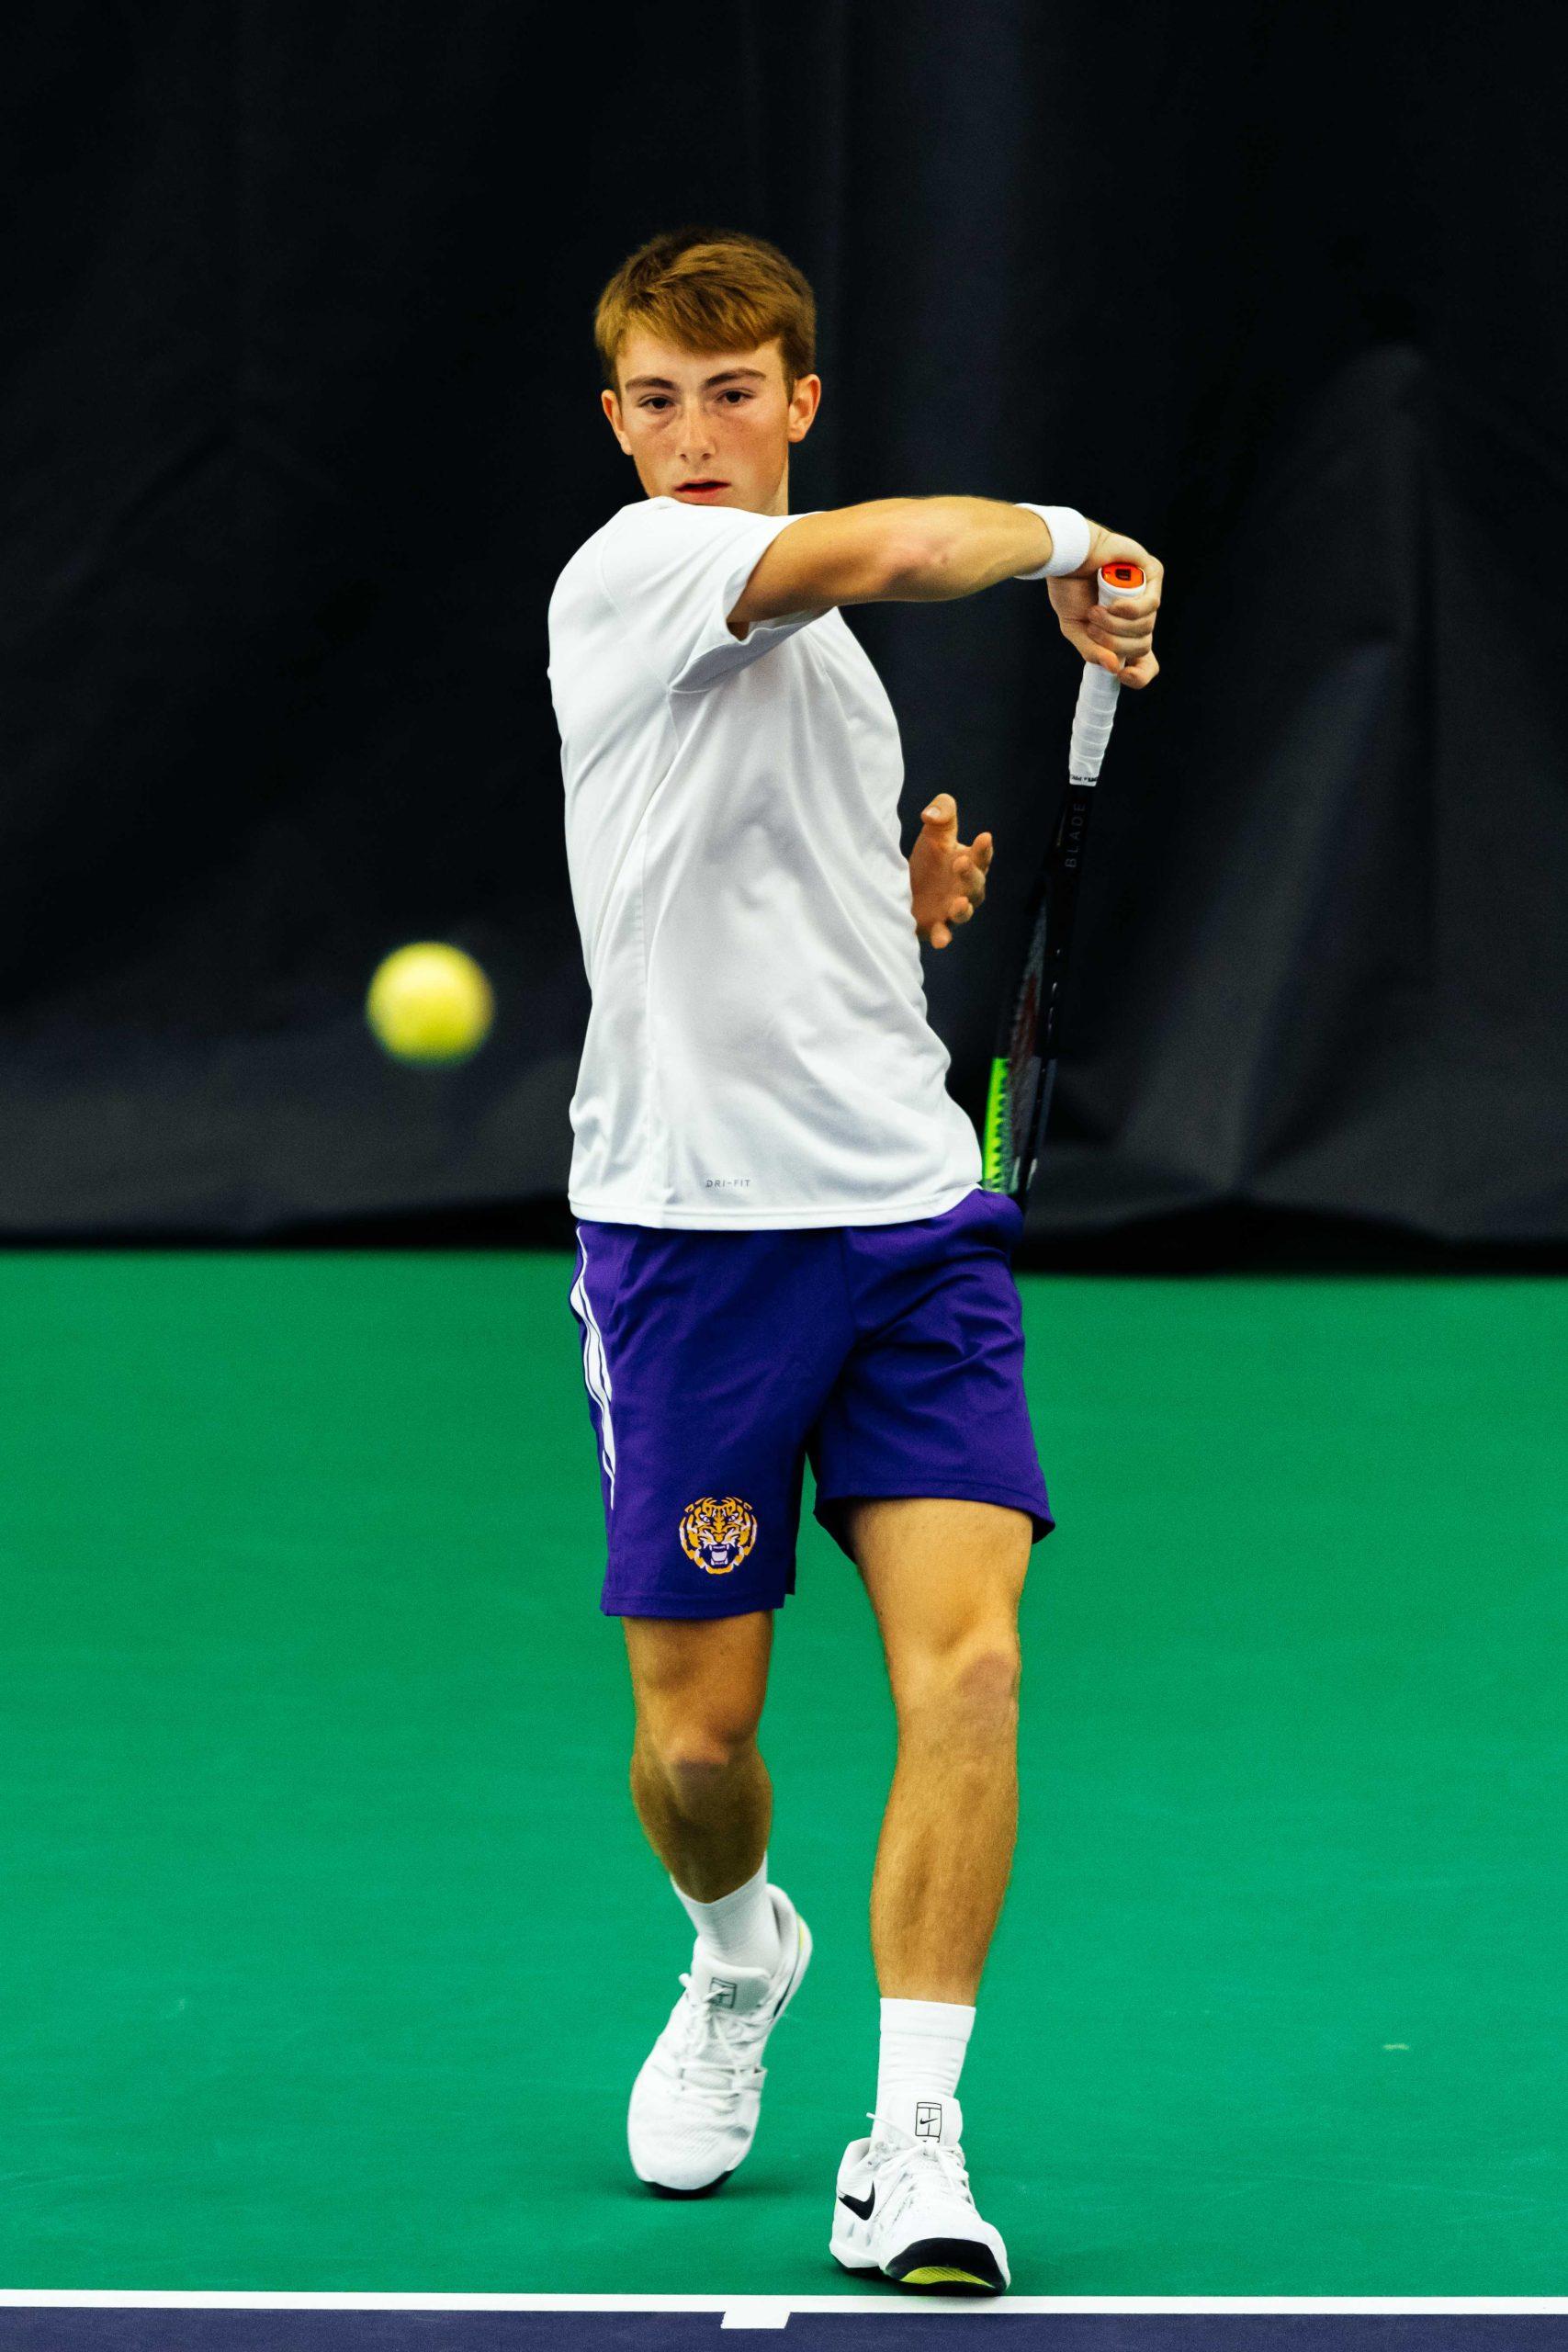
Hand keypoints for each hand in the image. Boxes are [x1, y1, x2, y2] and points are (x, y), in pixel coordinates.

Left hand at [909, 794, 992, 948]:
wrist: (904, 888)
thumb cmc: (928, 859)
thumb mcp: (933, 832)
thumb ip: (941, 813)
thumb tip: (931, 814)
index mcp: (970, 863)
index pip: (981, 856)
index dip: (983, 848)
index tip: (984, 837)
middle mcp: (966, 888)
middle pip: (975, 884)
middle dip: (970, 875)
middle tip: (961, 862)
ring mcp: (952, 909)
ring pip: (964, 912)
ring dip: (964, 909)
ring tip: (959, 903)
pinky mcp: (936, 927)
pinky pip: (943, 934)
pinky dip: (943, 938)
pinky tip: (941, 941)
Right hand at [1047, 528, 1163, 689]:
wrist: (1066, 557)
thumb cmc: (1069, 587)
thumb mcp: (1075, 629)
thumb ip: (1092, 651)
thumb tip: (1115, 668)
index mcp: (1122, 632)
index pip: (1145, 664)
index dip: (1139, 676)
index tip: (1122, 675)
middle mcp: (1138, 617)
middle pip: (1143, 648)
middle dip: (1116, 644)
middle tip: (1092, 627)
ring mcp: (1147, 596)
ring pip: (1147, 628)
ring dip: (1117, 626)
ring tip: (1095, 611)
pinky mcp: (1152, 575)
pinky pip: (1152, 605)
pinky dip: (1131, 610)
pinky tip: (1115, 605)